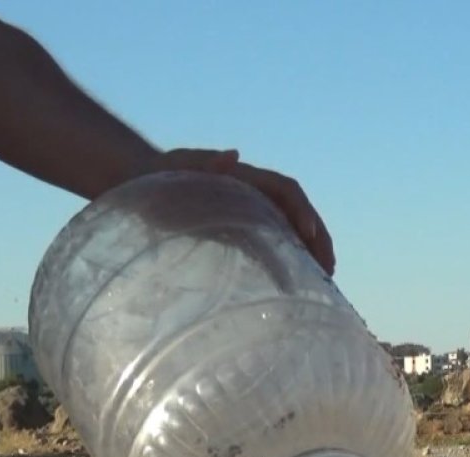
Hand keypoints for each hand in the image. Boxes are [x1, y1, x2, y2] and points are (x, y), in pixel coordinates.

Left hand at [147, 148, 335, 275]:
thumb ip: (201, 161)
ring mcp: (248, 216)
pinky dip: (284, 266)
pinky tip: (292, 287)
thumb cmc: (157, 173)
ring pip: (290, 233)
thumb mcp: (176, 165)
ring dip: (310, 253)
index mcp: (245, 178)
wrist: (138, 185)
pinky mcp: (237, 235)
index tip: (309, 234)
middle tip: (330, 268)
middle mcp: (254, 196)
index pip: (285, 190)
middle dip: (318, 238)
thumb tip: (232, 156)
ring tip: (325, 279)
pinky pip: (269, 250)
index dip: (302, 210)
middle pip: (298, 214)